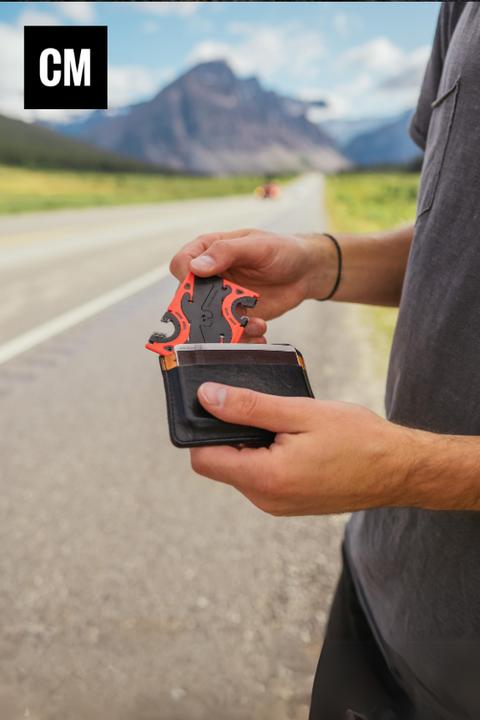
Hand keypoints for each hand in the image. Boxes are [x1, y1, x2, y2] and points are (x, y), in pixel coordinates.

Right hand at [170, 229, 337, 324]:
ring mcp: (223, 298)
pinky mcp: (237, 316)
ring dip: (226, 328)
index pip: (182, 263)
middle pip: (190, 298)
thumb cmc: (282, 250)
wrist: (306, 272)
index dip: (184, 276)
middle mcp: (212, 277)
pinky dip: (244, 337)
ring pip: (210, 320)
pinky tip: (260, 333)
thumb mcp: (257, 246)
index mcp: (210, 251)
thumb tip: (196, 267)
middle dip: (202, 313)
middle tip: (220, 319)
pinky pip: (231, 331)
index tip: (197, 286)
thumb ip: (226, 252)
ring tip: (253, 325)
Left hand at [190, 383, 414, 515]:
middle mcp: (266, 500)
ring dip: (251, 443)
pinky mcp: (289, 503)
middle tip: (261, 407)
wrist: (399, 470)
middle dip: (230, 433)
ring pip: (241, 469)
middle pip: (221, 463)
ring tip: (284, 423)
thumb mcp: (300, 413)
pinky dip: (267, 455)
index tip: (218, 403)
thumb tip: (208, 397)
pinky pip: (262, 477)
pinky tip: (293, 439)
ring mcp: (278, 505)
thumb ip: (249, 406)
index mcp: (265, 479)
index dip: (203, 429)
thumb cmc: (359, 440)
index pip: (203, 459)